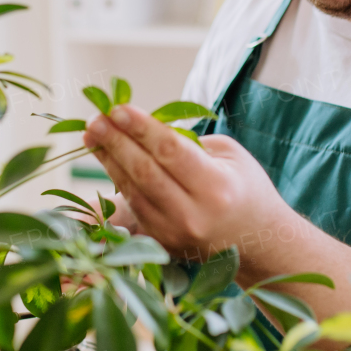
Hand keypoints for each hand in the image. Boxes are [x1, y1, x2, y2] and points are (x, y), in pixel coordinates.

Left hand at [82, 104, 303, 262]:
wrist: (258, 241)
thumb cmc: (245, 188)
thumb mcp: (229, 155)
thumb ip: (187, 142)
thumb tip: (140, 127)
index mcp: (217, 188)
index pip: (170, 151)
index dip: (140, 128)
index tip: (117, 107)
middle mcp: (193, 215)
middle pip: (145, 171)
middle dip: (116, 141)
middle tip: (95, 118)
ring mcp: (174, 233)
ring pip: (133, 190)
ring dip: (109, 159)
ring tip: (92, 134)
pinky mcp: (161, 242)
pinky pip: (134, 205)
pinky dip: (118, 179)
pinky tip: (107, 157)